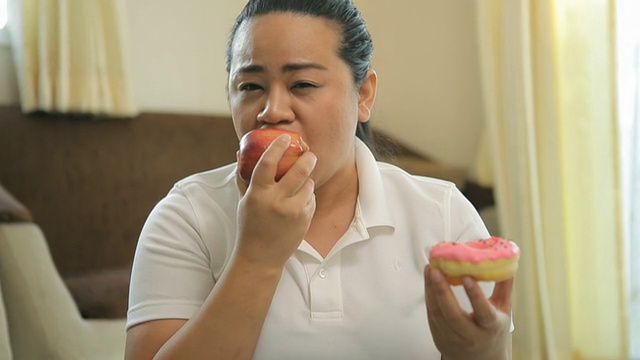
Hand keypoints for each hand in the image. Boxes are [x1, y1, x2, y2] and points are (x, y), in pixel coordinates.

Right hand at [234, 134, 316, 269]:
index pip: (268, 162)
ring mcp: (293, 211)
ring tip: (300, 183)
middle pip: (299, 170)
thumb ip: (243, 177)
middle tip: (309, 153)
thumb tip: (240, 152)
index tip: (285, 138)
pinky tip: (298, 202)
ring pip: (309, 184)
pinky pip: (311, 199)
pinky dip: (307, 196)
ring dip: (307, 180)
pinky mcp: (305, 220)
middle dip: (308, 157)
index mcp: (258, 193)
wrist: (260, 257)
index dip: (278, 146)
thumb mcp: (244, 201)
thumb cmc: (250, 226)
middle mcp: (276, 201)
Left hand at [424, 265, 512, 359]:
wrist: (481, 359)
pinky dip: (428, 296)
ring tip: (431, 270)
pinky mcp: (439, 338)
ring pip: (438, 314)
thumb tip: (507, 262)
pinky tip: (428, 281)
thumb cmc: (492, 331)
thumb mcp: (504, 310)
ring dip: (431, 290)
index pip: (483, 313)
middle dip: (443, 291)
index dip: (475, 295)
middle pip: (453, 316)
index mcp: (490, 327)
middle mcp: (471, 336)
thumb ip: (504, 287)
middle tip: (437, 270)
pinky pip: (432, 315)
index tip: (467, 277)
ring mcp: (453, 339)